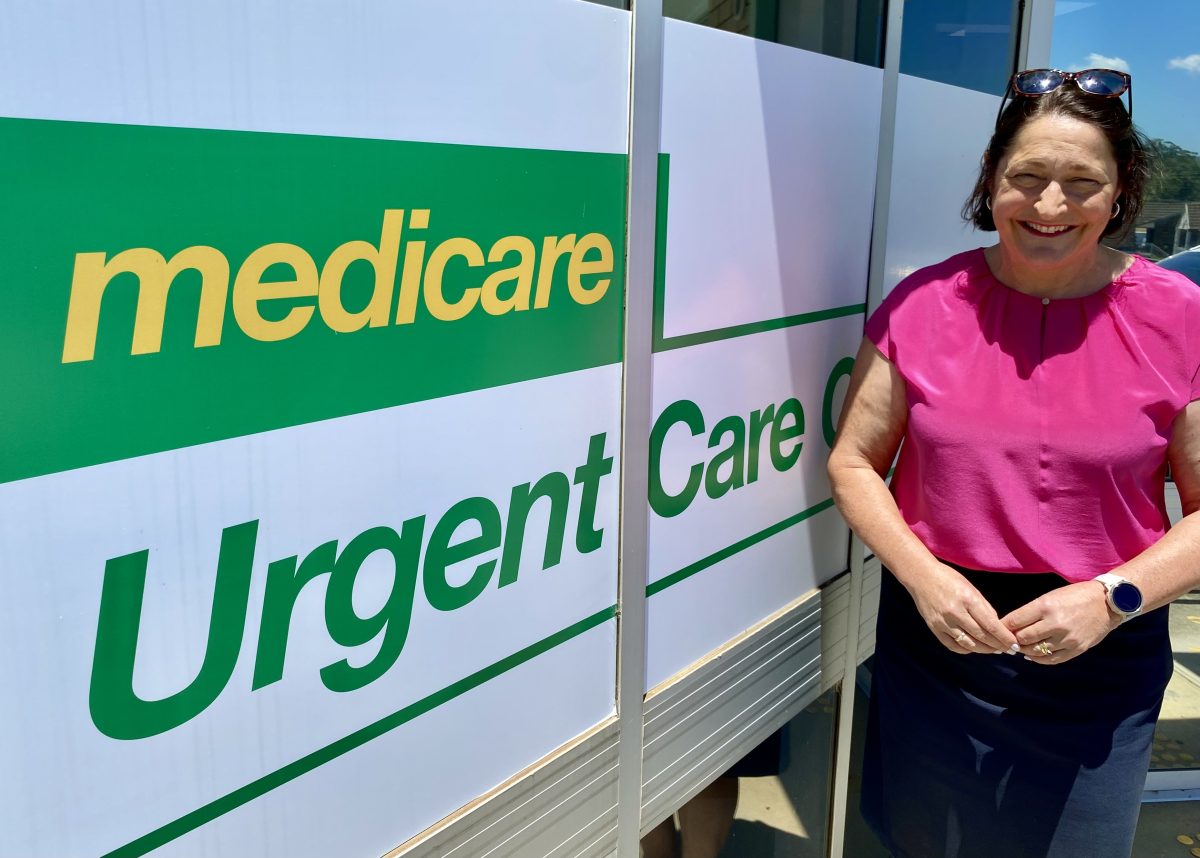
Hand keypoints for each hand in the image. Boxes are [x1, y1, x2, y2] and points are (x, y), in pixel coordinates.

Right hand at [904, 562, 1020, 653]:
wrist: (920, 576)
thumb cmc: (949, 579)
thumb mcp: (971, 588)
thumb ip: (984, 608)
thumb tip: (997, 626)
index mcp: (967, 599)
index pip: (990, 625)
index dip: (1004, 638)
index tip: (1015, 645)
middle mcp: (955, 612)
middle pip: (981, 636)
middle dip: (998, 646)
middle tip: (1009, 650)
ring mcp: (943, 622)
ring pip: (968, 644)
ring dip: (984, 650)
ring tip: (994, 650)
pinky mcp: (934, 628)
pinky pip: (953, 645)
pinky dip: (966, 649)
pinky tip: (974, 647)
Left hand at [1000, 581, 1119, 663]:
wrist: (1107, 603)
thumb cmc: (1074, 596)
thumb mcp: (1049, 597)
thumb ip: (1031, 612)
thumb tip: (1010, 626)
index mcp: (1046, 606)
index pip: (1015, 621)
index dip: (1003, 626)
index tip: (997, 629)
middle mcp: (1055, 623)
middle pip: (1023, 638)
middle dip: (1013, 639)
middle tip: (1007, 640)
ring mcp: (1067, 639)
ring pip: (1036, 651)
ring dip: (1025, 650)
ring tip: (1020, 647)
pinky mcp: (1077, 649)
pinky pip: (1052, 660)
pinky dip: (1039, 659)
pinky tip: (1033, 655)